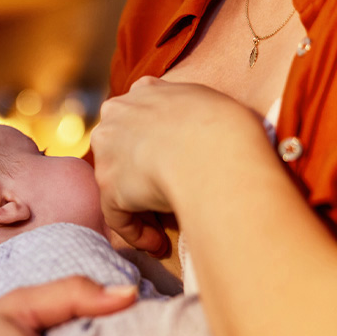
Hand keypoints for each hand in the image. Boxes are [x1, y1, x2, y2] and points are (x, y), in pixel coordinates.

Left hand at [91, 77, 263, 251]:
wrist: (214, 147)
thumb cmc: (228, 126)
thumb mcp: (214, 102)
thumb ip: (196, 113)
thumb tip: (209, 134)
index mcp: (146, 91)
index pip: (140, 119)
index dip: (153, 145)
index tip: (171, 164)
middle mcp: (118, 115)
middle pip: (122, 150)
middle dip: (139, 176)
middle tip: (164, 198)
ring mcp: (108, 150)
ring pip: (116, 184)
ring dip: (139, 209)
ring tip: (164, 232)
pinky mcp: (108, 185)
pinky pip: (118, 216)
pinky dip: (136, 233)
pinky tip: (159, 244)